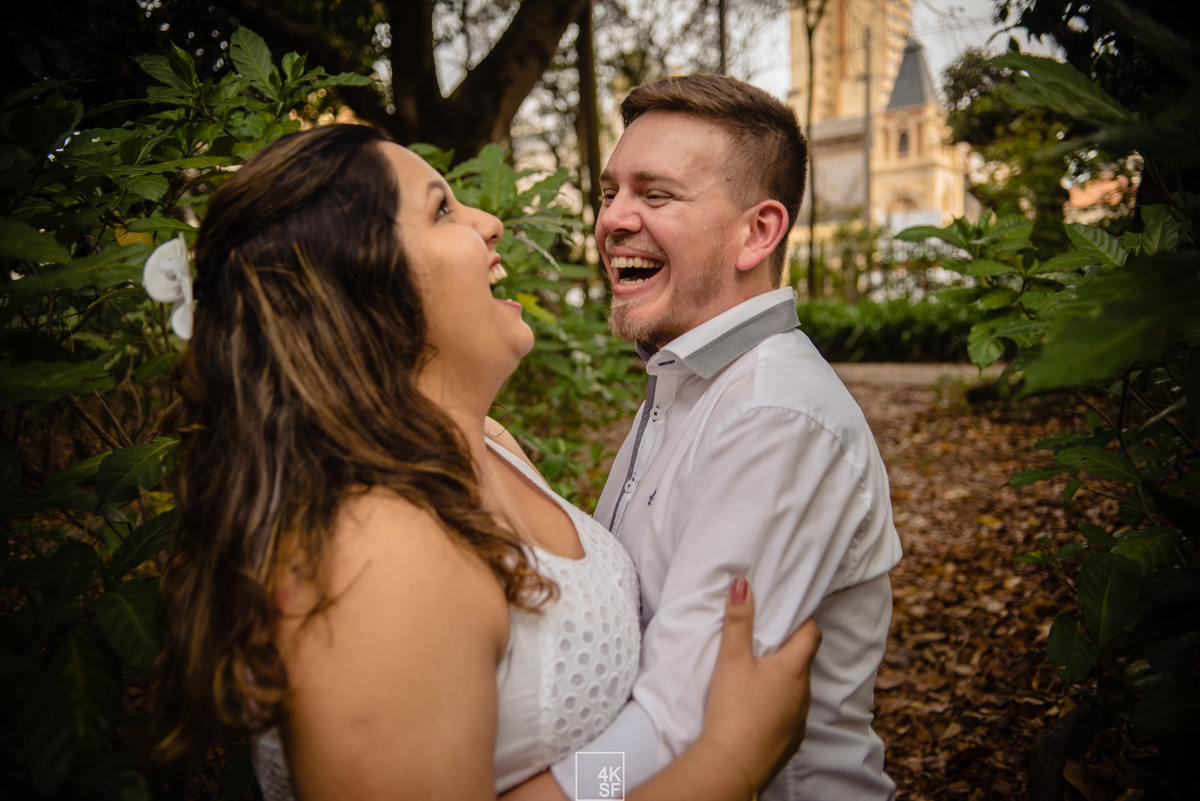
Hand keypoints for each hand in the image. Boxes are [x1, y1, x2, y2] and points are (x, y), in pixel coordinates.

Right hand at [700, 577, 820, 790]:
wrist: (733, 765)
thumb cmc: (734, 708)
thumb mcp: (732, 659)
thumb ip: (738, 620)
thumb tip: (743, 583)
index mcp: (793, 668)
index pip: (811, 635)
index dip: (803, 621)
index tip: (788, 615)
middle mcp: (804, 693)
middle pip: (802, 662)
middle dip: (786, 651)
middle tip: (763, 643)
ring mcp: (799, 719)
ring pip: (796, 690)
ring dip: (782, 680)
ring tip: (755, 677)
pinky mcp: (790, 740)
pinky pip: (789, 715)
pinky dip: (777, 707)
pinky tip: (756, 709)